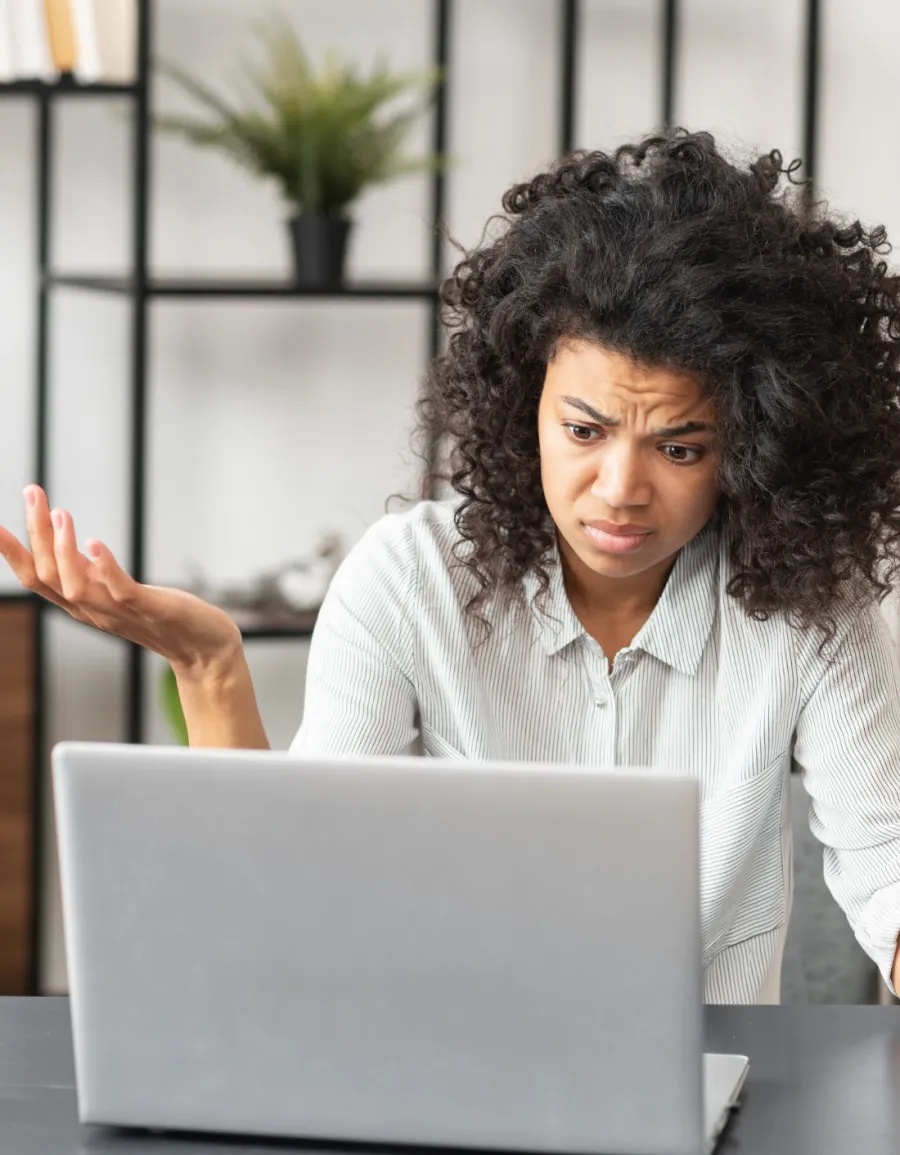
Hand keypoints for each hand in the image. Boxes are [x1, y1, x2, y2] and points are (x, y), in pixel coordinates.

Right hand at [0, 485, 242, 676]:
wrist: (203, 649)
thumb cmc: (161, 616)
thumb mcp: (115, 590)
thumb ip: (90, 572)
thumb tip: (66, 543)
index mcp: (82, 603)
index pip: (35, 578)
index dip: (12, 552)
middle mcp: (92, 610)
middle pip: (47, 576)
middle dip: (34, 535)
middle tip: (32, 493)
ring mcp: (119, 612)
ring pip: (74, 585)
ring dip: (63, 548)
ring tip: (61, 513)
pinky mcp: (149, 610)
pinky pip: (120, 591)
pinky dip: (105, 567)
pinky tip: (95, 542)